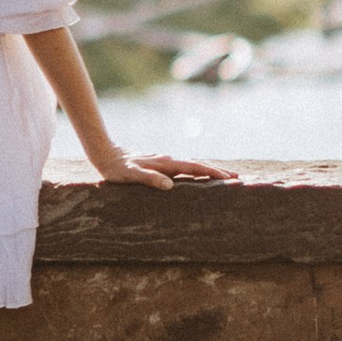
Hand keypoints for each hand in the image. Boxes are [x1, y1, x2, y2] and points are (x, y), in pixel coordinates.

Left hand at [88, 150, 238, 188]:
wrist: (105, 154)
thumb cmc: (117, 169)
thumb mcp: (131, 176)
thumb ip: (149, 179)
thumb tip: (170, 186)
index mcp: (165, 164)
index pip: (194, 168)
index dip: (212, 172)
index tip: (228, 178)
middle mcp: (168, 161)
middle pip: (198, 165)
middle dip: (217, 171)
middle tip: (236, 178)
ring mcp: (165, 161)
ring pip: (191, 165)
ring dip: (207, 170)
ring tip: (223, 177)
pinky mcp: (160, 164)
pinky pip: (183, 167)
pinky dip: (195, 170)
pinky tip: (197, 175)